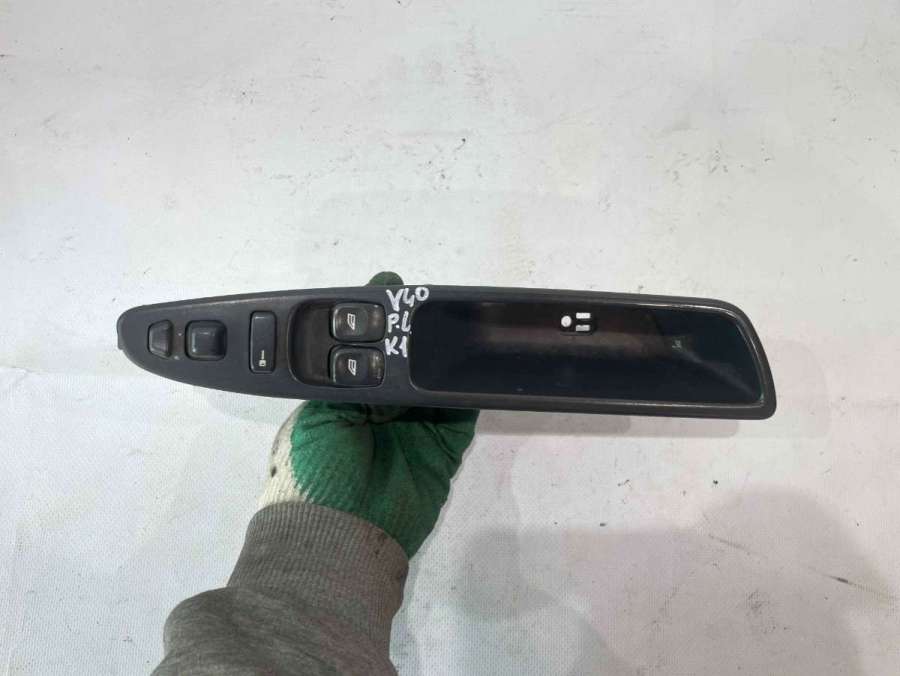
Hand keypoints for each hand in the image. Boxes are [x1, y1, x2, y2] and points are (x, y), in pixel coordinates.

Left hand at [261, 272, 478, 556]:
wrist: (339, 536)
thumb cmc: (313, 473)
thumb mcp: (319, 414)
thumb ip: (349, 377)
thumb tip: (373, 349)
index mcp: (343, 399)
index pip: (366, 352)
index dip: (380, 324)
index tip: (395, 290)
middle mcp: (380, 410)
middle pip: (406, 363)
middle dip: (417, 337)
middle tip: (431, 303)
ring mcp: (414, 429)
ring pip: (436, 384)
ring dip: (444, 360)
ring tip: (456, 324)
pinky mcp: (442, 449)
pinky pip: (462, 415)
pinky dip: (470, 392)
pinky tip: (473, 364)